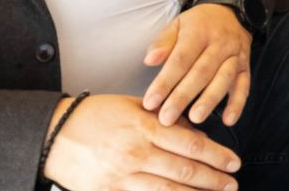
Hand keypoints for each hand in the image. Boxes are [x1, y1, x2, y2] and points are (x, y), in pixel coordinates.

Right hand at [43, 94, 243, 190]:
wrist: (53, 134)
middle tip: (232, 184)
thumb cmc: (97, 116)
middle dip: (213, 179)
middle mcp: (136, 152)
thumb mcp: (134, 107)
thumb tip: (198, 134)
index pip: (191, 144)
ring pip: (167, 190)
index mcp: (146, 127)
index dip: (217, 155)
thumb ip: (167, 120)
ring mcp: (121, 175)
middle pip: (184, 170)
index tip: (234, 163)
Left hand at [141, 5, 251, 127]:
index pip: (180, 60)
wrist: (230, 12)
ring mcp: (235, 55)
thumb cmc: (197, 25)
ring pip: (224, 79)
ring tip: (195, 119)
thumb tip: (150, 60)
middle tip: (167, 119)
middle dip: (183, 97)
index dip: (165, 82)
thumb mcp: (177, 25)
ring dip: (210, 100)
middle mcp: (220, 43)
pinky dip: (238, 103)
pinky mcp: (246, 66)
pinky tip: (228, 121)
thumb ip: (163, 43)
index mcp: (199, 32)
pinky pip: (244, 85)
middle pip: (201, 72)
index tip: (150, 103)